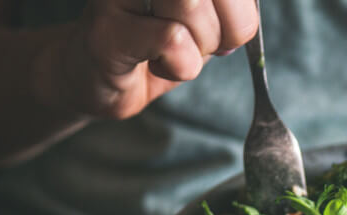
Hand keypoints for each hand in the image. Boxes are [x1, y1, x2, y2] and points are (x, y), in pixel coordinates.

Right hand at [38, 0, 257, 118]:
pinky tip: (156, 63)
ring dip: (197, 49)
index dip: (240, 14)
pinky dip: (180, 65)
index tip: (222, 31)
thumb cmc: (155, 41)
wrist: (97, 76)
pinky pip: (172, 39)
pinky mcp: (105, 27)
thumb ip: (232, 8)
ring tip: (170, 51)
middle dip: (221, 31)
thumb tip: (249, 12)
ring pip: (193, 6)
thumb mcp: (206, 21)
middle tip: (195, 43)